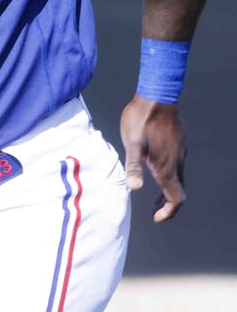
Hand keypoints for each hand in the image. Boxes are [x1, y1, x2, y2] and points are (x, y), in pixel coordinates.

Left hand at [119, 95, 185, 221]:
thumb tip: (134, 187)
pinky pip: (177, 164)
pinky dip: (168, 174)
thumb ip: (134, 166)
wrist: (157, 95)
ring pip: (178, 177)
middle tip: (154, 209)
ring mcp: (180, 151)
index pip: (176, 198)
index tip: (156, 217)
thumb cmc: (142, 119)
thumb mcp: (132, 143)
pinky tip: (155, 167)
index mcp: (166, 166)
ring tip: (155, 193)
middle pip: (178, 190)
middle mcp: (178, 162)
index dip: (168, 211)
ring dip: (168, 188)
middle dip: (167, 203)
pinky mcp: (178, 142)